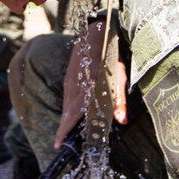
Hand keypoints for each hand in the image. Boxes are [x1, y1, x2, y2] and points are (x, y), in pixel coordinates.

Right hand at [55, 21, 127, 148]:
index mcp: (86, 89)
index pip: (72, 115)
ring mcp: (70, 81)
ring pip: (66, 105)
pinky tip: (73, 111)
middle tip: (61, 142)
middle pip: (66, 113)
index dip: (64, 131)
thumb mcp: (119, 77)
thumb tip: (120, 120)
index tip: (58, 144)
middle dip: (63, 129)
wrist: (95, 34)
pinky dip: (69, 107)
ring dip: (67, 118)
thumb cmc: (110, 56)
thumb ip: (119, 100)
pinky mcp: (69, 77)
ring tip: (67, 131)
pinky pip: (67, 97)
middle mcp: (75, 87)